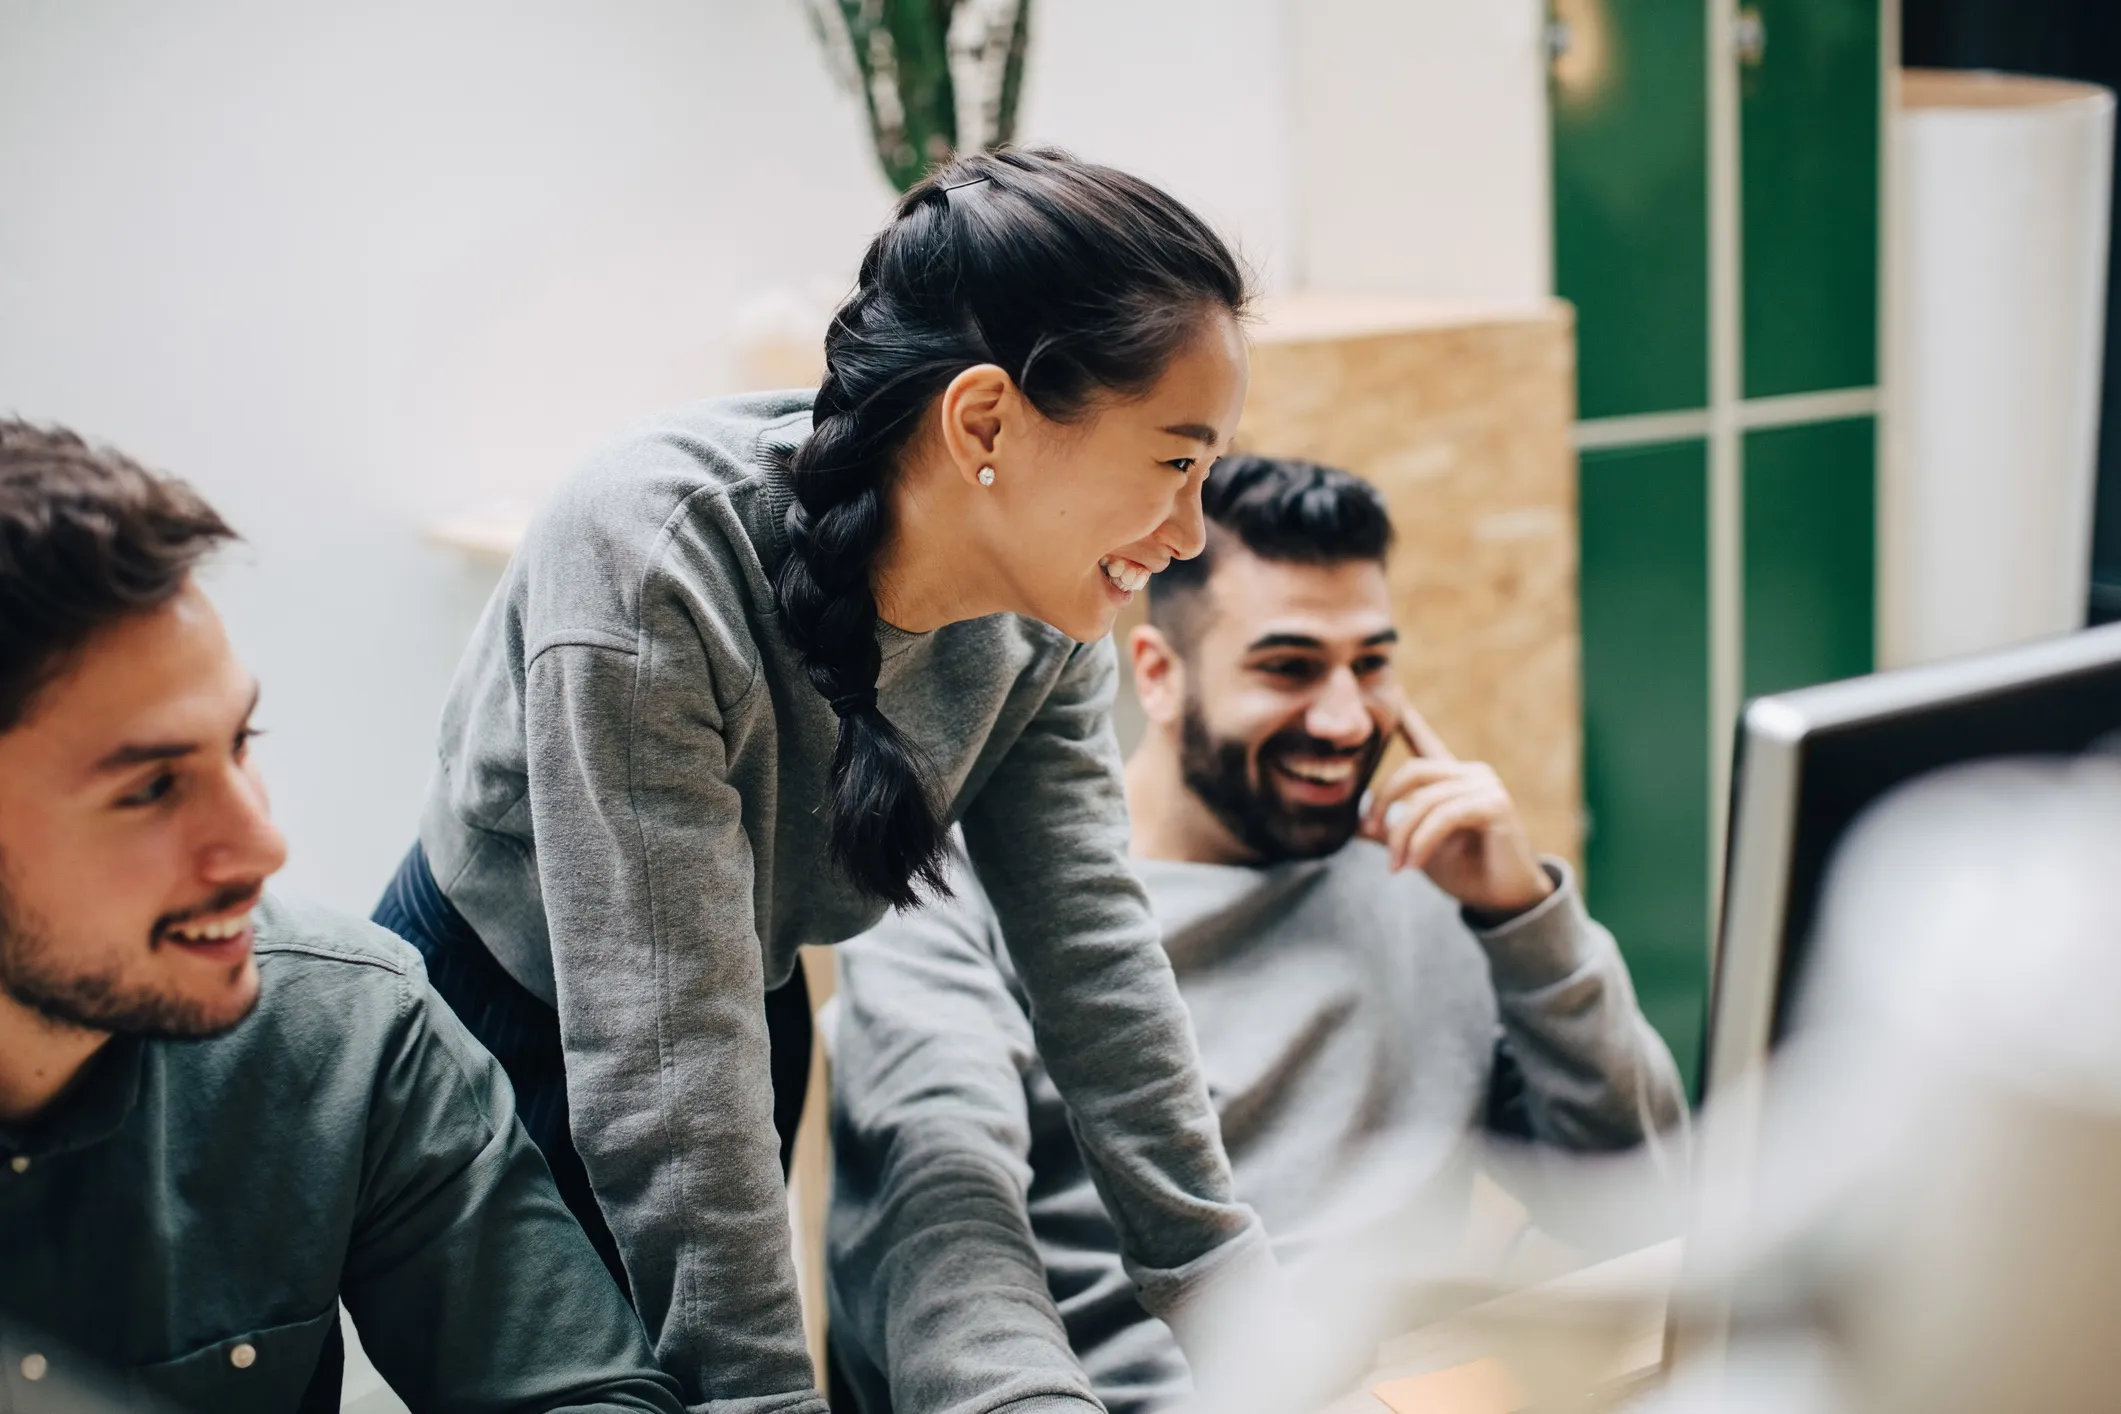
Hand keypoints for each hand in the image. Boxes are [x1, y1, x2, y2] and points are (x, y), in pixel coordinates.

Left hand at [1358, 703, 1553, 915]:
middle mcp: (1471, 774)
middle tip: (1368, 833)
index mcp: (1452, 780)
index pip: (1424, 743)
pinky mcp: (1496, 805)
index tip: (1393, 698)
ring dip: (1402, 836)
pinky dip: (1423, 841)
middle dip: (1382, 803)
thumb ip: (1391, 831)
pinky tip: (1415, 863)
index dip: (1408, 722)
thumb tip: (1355, 825)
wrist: (1502, 900)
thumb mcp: (1418, 847)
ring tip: (1396, 865)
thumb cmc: (1465, 871)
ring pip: (1424, 800)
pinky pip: (1444, 815)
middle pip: (1412, 773)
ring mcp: (1486, 786)